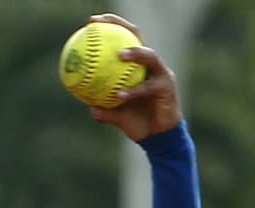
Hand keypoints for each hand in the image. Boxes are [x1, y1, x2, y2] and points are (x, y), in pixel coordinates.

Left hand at [85, 14, 179, 140]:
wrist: (157, 138)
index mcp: (137, 66)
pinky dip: (133, 91)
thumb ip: (104, 109)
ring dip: (135, 54)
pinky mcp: (167, 87)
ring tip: (119, 55)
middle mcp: (150, 65)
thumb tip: (88, 106)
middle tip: (101, 26)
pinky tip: (119, 94)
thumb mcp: (116, 115)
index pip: (124, 39)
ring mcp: (161, 74)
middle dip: (120, 26)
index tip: (91, 22)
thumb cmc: (137, 122)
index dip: (111, 26)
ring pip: (149, 57)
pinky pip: (147, 87)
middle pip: (137, 36)